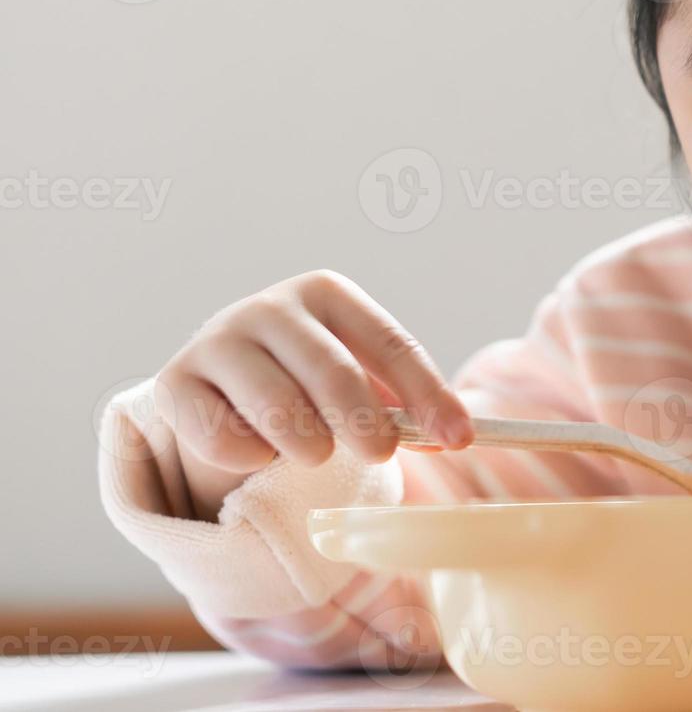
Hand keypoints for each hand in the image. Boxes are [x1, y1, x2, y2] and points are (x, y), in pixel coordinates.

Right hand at [152, 269, 473, 520]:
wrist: (218, 384)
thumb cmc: (306, 379)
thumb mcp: (360, 378)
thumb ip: (405, 404)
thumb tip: (454, 435)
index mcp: (325, 292)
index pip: (387, 342)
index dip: (428, 394)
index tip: (458, 438)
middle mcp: (269, 307)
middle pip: (332, 371)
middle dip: (366, 423)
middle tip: (381, 454)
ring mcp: (217, 341)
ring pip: (278, 407)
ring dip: (309, 444)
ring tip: (316, 452)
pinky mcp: (175, 385)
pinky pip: (224, 438)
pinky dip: (251, 457)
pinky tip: (257, 451)